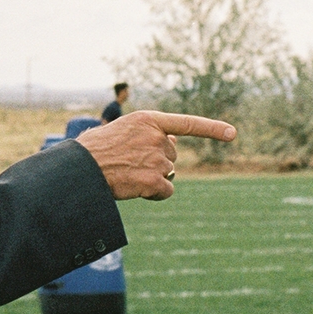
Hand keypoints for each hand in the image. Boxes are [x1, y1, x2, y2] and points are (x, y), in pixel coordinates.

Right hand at [77, 110, 236, 200]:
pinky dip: (155, 193)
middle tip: (131, 164)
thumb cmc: (94, 150)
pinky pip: (166, 191)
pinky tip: (135, 188)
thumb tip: (174, 142)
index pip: (188, 124)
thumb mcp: (121, 130)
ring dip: (153, 178)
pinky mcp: (154, 180)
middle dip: (157, 161)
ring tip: (127, 175)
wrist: (79, 169)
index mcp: (148, 120)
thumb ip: (147, 133)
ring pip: (168, 173)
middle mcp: (157, 137)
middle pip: (172, 154)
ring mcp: (157, 158)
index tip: (233, 133)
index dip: (212, 129)